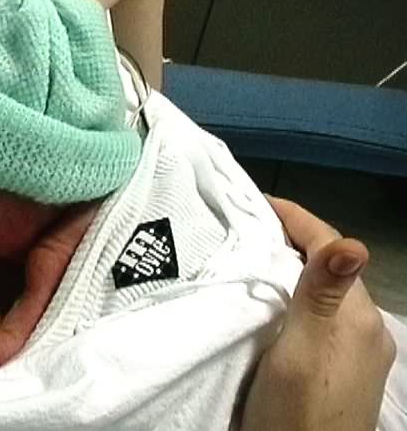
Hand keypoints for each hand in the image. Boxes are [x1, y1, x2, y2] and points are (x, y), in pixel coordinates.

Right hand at [241, 197, 395, 430]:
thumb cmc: (294, 413)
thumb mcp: (299, 353)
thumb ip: (321, 297)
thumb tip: (354, 243)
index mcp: (355, 316)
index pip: (329, 246)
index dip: (295, 218)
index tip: (256, 201)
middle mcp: (367, 327)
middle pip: (329, 266)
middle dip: (291, 240)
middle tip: (244, 229)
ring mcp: (362, 349)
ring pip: (327, 291)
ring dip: (294, 269)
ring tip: (252, 260)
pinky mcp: (350, 368)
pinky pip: (325, 316)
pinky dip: (299, 297)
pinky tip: (276, 305)